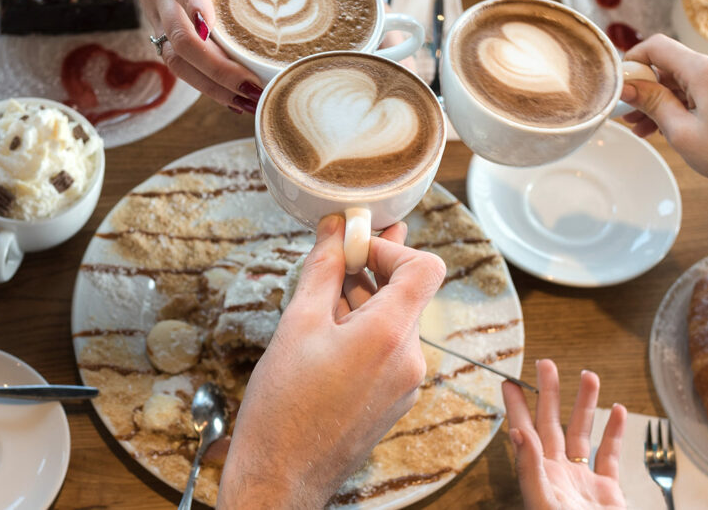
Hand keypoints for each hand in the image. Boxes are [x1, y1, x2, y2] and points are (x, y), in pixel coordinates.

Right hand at [108, 0, 307, 111]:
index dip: (193, 3)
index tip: (210, 26)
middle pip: (180, 38)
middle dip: (216, 67)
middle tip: (253, 84)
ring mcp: (156, 14)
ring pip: (176, 60)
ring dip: (212, 86)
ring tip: (250, 101)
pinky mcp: (159, 30)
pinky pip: (179, 64)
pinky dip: (205, 85)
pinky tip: (235, 100)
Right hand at [217, 215, 445, 506]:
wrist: (281, 477)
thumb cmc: (284, 407)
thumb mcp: (297, 324)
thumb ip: (323, 268)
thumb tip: (335, 229)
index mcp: (390, 335)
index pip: (425, 268)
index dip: (393, 248)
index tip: (357, 247)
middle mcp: (409, 359)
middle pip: (409, 294)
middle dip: (373, 271)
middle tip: (340, 255)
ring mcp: (405, 383)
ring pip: (397, 322)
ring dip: (366, 301)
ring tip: (324, 294)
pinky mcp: (395, 400)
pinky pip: (390, 350)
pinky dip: (366, 331)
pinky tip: (329, 332)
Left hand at [503, 360, 626, 509]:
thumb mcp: (544, 503)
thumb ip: (530, 470)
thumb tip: (517, 433)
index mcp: (538, 477)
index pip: (524, 433)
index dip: (517, 408)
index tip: (510, 382)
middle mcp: (558, 475)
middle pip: (552, 425)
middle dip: (550, 394)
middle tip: (546, 364)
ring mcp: (583, 482)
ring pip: (583, 434)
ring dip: (585, 405)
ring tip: (588, 376)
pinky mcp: (608, 491)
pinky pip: (609, 456)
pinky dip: (614, 433)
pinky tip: (618, 411)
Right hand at [619, 35, 707, 236]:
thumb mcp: (682, 132)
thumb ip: (652, 103)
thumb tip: (626, 86)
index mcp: (705, 70)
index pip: (657, 46)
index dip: (633, 62)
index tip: (619, 86)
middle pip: (670, 65)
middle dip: (646, 90)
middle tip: (627, 118)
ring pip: (684, 80)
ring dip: (663, 101)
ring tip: (645, 130)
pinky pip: (700, 88)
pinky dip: (682, 104)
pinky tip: (669, 127)